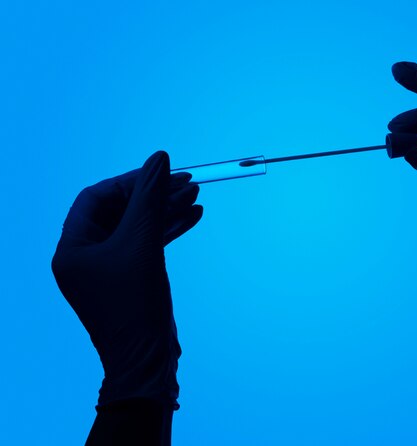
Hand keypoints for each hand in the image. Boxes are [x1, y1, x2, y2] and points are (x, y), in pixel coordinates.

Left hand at [51, 151, 202, 407]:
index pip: (96, 198)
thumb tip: (159, 158)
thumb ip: (150, 199)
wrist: (147, 360)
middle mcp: (86, 256)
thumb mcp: (142, 244)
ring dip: (165, 211)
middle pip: (120, 210)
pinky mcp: (130, 278)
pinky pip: (147, 245)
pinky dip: (168, 231)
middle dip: (154, 196)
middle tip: (187, 183)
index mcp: (73, 248)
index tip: (162, 174)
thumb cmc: (135, 306)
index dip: (130, 182)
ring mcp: (109, 269)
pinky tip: (192, 217)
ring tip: (195, 197)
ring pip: (138, 227)